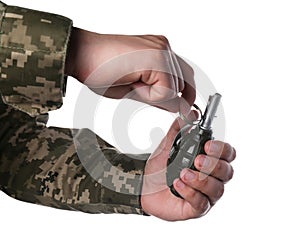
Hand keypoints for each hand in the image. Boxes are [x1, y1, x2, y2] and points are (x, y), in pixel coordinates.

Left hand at [65, 27, 194, 111]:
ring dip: (170, 85)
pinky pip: (174, 63)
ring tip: (145, 85)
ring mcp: (160, 43)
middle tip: (145, 95)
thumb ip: (159, 100)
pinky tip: (150, 78)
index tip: (153, 104)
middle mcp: (161, 48)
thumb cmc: (99, 71)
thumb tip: (180, 107)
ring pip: (183, 73)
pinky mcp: (156, 43)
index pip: (172, 91)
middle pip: (183, 82)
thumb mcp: (129, 94)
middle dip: (169, 95)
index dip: (162, 102)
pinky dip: (168, 75)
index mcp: (155, 60)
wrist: (84, 53)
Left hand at [141, 116, 235, 220]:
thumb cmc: (160, 167)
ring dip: (201, 180)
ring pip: (217, 189)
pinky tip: (178, 185)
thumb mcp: (168, 145)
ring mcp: (206, 194)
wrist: (143, 185)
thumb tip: (191, 113)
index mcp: (209, 160)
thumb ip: (179, 129)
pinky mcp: (196, 208)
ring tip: (183, 174)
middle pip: (227, 172)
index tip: (208, 145)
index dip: (222, 149)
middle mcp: (212, 177)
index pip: (228, 154)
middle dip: (213, 165)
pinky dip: (191, 193)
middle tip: (197, 160)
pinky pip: (202, 203)